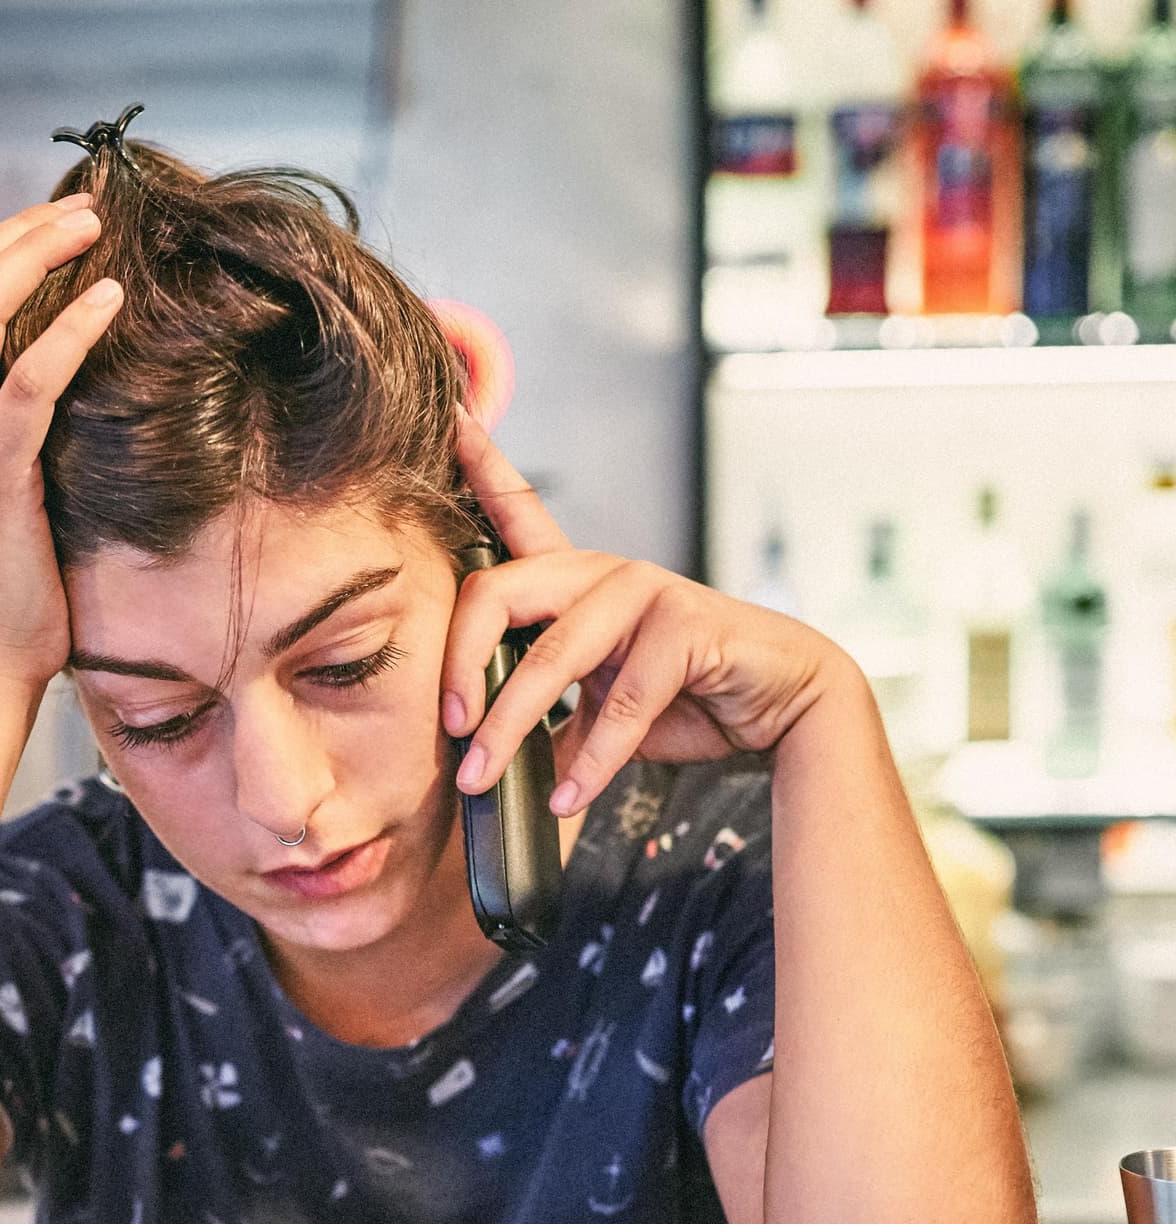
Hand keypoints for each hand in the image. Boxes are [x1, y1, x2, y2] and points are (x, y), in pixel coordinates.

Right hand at [0, 192, 123, 688]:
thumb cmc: (1, 596)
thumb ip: (12, 443)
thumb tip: (75, 405)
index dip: (3, 251)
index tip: (60, 229)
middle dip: (21, 233)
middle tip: (86, 208)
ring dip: (40, 255)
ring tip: (95, 228)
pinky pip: (31, 382)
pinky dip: (71, 331)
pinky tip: (110, 301)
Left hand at [440, 408, 843, 815]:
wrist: (782, 707)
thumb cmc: (688, 699)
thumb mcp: (599, 709)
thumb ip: (548, 718)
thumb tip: (486, 765)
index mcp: (576, 582)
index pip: (518, 514)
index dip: (483, 466)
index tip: (448, 419)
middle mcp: (603, 574)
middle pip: (497, 593)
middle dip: (459, 665)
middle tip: (448, 729)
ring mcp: (645, 591)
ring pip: (551, 658)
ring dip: (510, 729)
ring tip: (484, 778)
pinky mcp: (685, 626)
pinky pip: (620, 701)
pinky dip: (591, 760)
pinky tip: (569, 797)